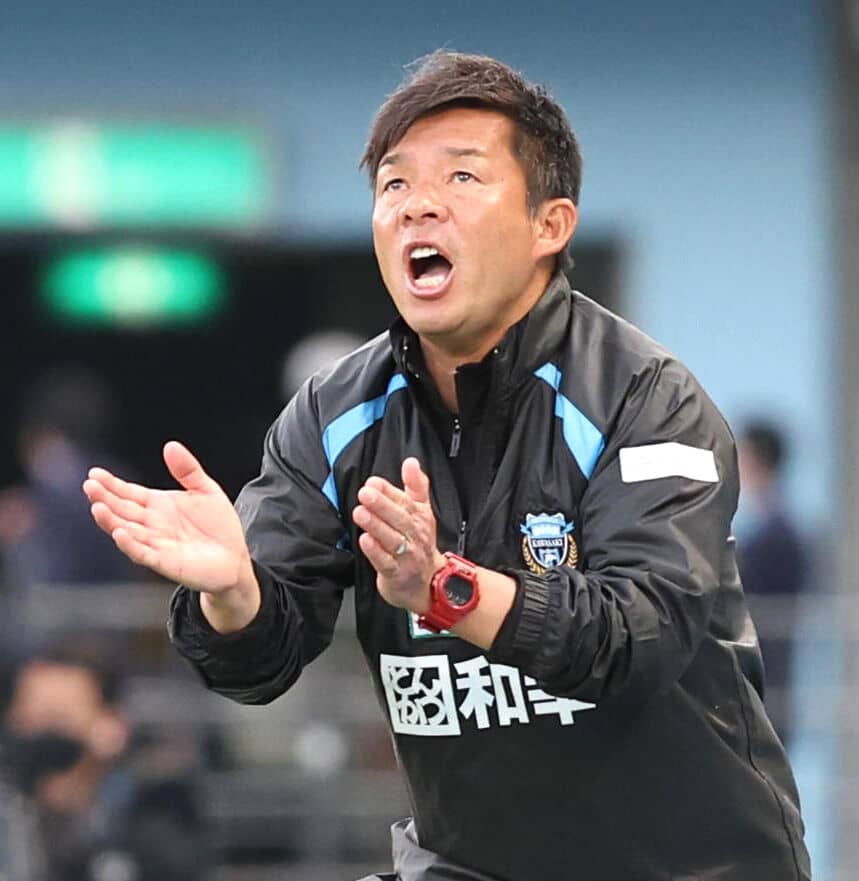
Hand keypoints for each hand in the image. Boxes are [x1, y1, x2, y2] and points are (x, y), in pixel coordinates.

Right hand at [82, 440, 254, 595]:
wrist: (234, 558)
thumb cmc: (219, 526)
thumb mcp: (206, 490)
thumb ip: (188, 469)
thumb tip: (171, 446)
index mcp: (158, 505)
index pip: (128, 492)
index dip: (112, 484)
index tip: (95, 474)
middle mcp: (152, 524)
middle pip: (122, 509)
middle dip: (104, 498)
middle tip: (90, 486)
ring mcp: (155, 543)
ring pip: (126, 531)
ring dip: (110, 520)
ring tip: (97, 507)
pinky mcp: (164, 561)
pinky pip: (142, 553)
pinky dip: (130, 544)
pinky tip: (120, 533)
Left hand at [352, 457, 444, 612]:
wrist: (429, 584)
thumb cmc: (420, 544)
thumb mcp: (422, 512)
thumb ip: (416, 486)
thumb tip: (411, 462)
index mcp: (419, 518)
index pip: (405, 501)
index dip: (389, 491)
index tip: (373, 482)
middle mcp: (414, 536)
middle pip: (399, 518)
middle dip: (382, 505)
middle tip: (365, 493)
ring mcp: (406, 556)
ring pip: (391, 539)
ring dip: (375, 525)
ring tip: (360, 512)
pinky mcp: (396, 574)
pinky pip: (386, 562)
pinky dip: (375, 552)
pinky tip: (364, 540)